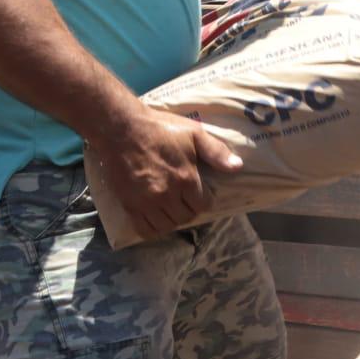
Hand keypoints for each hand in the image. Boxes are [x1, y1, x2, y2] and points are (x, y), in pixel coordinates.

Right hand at [90, 108, 241, 240]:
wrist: (122, 129)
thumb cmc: (160, 129)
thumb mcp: (194, 134)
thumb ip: (216, 152)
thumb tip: (238, 167)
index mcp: (186, 178)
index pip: (203, 204)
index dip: (205, 200)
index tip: (201, 193)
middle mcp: (167, 194)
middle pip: (185, 217)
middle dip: (189, 209)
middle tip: (185, 199)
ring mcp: (147, 202)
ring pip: (167, 226)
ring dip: (172, 220)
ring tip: (172, 208)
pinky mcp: (129, 205)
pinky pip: (144, 229)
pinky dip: (153, 229)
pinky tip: (156, 219)